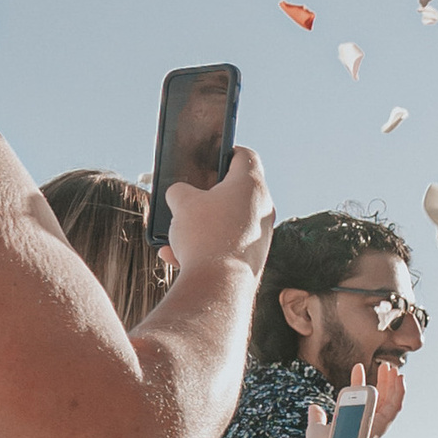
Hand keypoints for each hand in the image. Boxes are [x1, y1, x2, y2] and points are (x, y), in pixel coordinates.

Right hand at [164, 145, 273, 279]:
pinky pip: (225, 245)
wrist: (220, 286)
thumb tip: (181, 195)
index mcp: (251, 185)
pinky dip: (204, 247)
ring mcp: (261, 235)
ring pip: (226, 221)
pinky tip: (175, 255)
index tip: (208, 158)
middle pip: (234, 191)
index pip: (244, 155)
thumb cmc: (204, 235)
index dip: (224, 151)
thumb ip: (179, 190)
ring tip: (173, 232)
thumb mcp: (181, 202)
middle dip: (206, 194)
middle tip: (187, 196)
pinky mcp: (253, 258)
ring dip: (200, 224)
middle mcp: (263, 208)